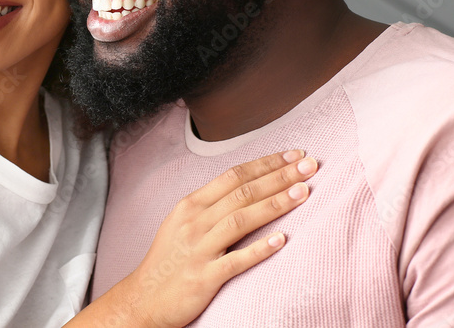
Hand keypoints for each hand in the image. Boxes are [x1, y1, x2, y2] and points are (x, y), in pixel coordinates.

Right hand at [121, 149, 316, 326]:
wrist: (144, 298)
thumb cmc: (169, 259)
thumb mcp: (183, 222)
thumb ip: (211, 205)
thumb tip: (247, 187)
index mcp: (191, 205)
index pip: (233, 176)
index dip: (265, 164)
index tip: (293, 155)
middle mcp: (194, 222)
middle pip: (242, 192)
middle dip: (279, 176)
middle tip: (310, 165)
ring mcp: (199, 249)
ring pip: (240, 220)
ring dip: (274, 204)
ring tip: (304, 192)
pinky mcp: (204, 277)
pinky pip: (235, 261)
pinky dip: (259, 249)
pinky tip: (282, 240)